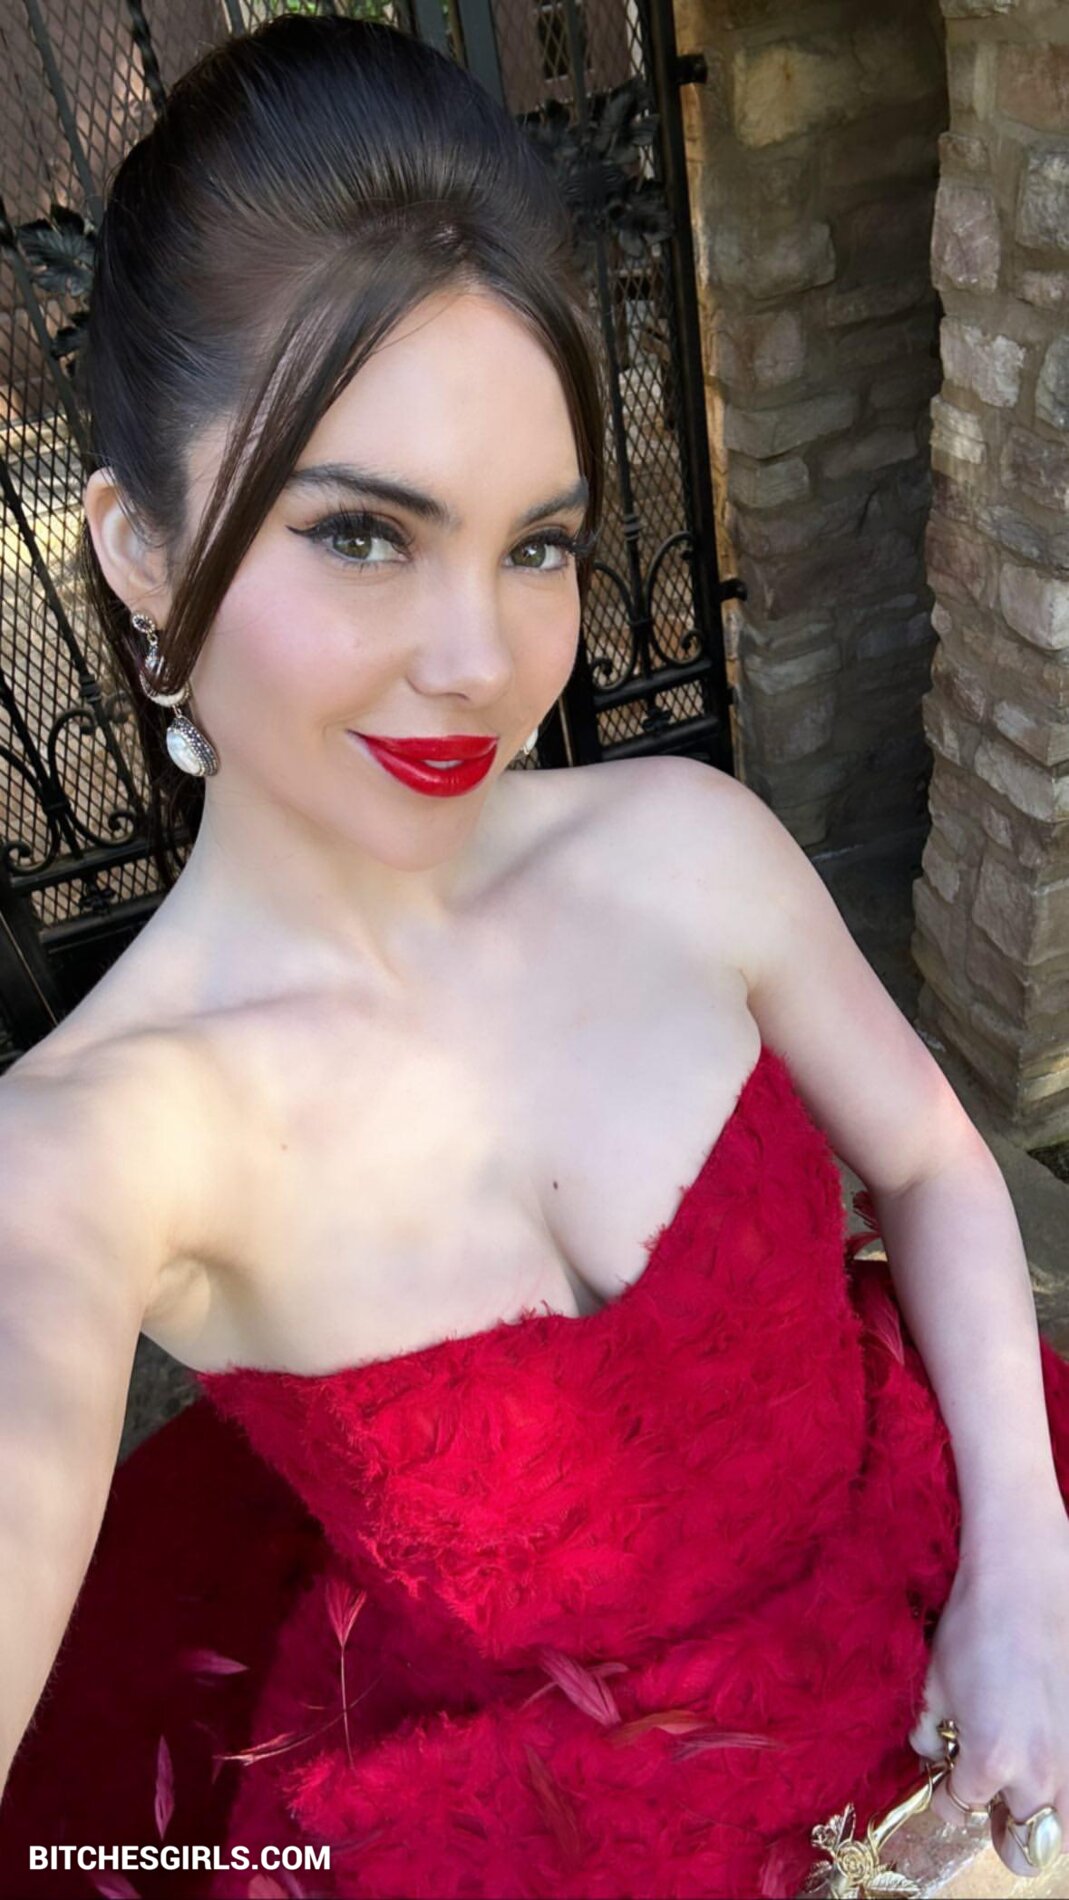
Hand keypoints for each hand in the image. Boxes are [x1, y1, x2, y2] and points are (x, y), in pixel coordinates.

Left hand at [908, 1507, 1068, 1879]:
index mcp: (990, 1762)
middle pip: (1022, 1850)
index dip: (944, 1796)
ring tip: (1023, 1788)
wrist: (1025, 1584)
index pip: (958, 1810)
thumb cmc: (974, 1627)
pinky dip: (1059, 1782)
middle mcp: (1038, 1773)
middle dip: (1000, 1831)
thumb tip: (931, 1750)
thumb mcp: (934, 1683)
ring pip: (1061, 1831)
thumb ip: (928, 1730)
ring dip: (1038, 1820)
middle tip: (989, 1799)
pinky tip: (1041, 1750)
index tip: (944, 1777)